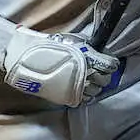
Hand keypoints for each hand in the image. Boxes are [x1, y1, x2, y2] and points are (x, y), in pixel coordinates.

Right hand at [2, 27, 120, 106]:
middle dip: (103, 75)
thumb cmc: (47, 48)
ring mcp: (78, 87)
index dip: (111, 64)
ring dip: (95, 85)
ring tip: (88, 80)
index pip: (110, 65)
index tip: (109, 63)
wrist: (28, 61)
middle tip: (98, 71)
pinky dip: (87, 95)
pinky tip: (82, 89)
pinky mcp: (70, 96)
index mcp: (87, 58)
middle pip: (105, 79)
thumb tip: (95, 47)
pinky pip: (86, 99)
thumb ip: (84, 44)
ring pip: (97, 90)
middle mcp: (86, 73)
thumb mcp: (68, 40)